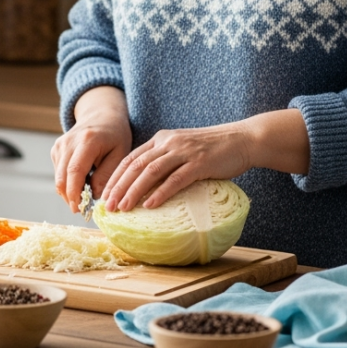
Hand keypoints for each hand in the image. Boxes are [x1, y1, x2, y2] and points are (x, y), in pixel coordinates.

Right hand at [51, 86, 131, 211]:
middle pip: (62, 177)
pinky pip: (59, 173)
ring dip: (69, 191)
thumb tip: (94, 196)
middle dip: (69, 197)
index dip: (74, 192)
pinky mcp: (56, 150)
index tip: (78, 209)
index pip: (75, 171)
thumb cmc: (115, 135)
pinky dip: (68, 183)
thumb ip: (107, 175)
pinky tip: (82, 183)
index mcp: (87, 141)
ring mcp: (60, 145)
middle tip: (81, 210)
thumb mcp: (120, 154)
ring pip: (58, 177)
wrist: (102, 116)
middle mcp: (68, 142)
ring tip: (85, 196)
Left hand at [101, 109, 310, 211]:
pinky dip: (161, 192)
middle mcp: (169, 142)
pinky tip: (150, 205)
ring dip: (134, 191)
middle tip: (108, 207)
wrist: (242, 140)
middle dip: (119, 187)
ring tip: (123, 208)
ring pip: (151, 171)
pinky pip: (176, 179)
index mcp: (161, 139)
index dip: (115, 177)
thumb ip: (165, 161)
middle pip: (136, 165)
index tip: (104, 195)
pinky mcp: (200, 163)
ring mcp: (184, 151)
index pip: (131, 158)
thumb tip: (146, 187)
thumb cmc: (212, 150)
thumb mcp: (183, 149)